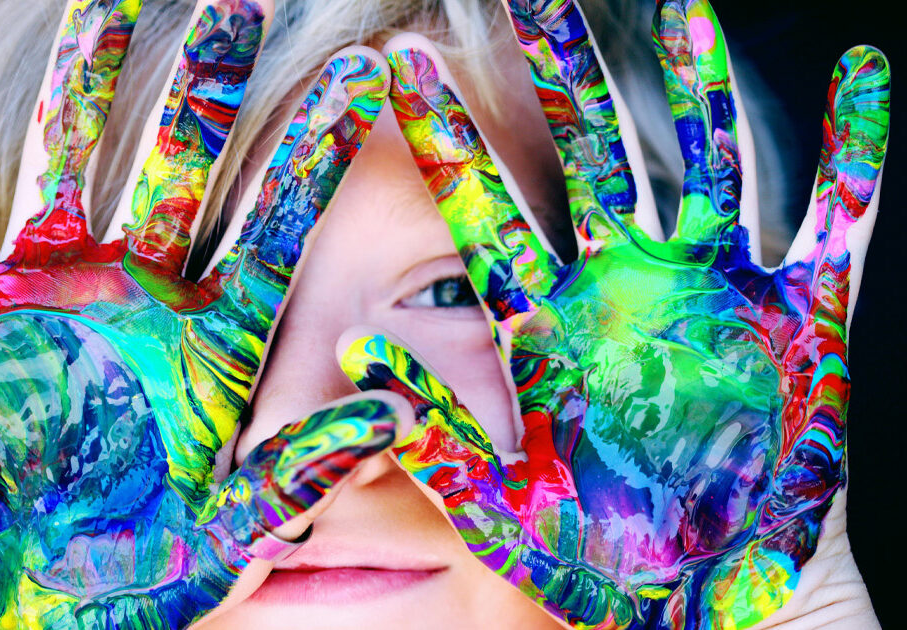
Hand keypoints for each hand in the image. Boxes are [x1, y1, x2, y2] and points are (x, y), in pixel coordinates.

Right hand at [0, 0, 391, 626]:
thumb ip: (303, 470)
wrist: (14, 603)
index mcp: (208, 340)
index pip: (277, 226)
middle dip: (206, 84)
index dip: (316, 152)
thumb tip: (395, 410)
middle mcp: (134, 293)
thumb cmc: (127, 575)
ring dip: (81, 79)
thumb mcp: (226, 533)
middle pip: (180, 165)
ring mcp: (42, 288)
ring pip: (67, 157)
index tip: (365, 72)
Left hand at [340, 0, 889, 626]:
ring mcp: (715, 290)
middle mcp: (628, 286)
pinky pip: (837, 218)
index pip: (485, 211)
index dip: (443, 138)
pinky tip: (866, 74)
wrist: (706, 600)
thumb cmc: (601, 563)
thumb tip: (352, 361)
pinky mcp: (803, 315)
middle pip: (587, 153)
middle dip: (562, 70)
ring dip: (699, 80)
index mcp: (552, 323)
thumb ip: (435, 433)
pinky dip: (859, 151)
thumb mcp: (502, 504)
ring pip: (706, 159)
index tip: (395, 64)